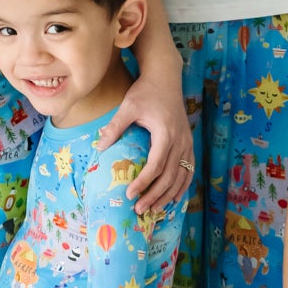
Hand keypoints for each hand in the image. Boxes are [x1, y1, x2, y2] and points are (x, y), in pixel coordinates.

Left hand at [100, 55, 193, 214]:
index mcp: (166, 133)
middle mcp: (180, 140)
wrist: (166, 78)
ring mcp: (187, 142)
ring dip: (168, 195)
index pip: (156, 165)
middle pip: (170, 176)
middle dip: (155, 195)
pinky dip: (182, 185)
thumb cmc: (145, 91)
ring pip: (181, 176)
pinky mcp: (188, 142)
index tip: (130, 194)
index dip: (144, 183)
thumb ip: (115, 127)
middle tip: (139, 209)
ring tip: (154, 210)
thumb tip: (99, 147)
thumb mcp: (128, 106)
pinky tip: (174, 198)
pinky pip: (189, 169)